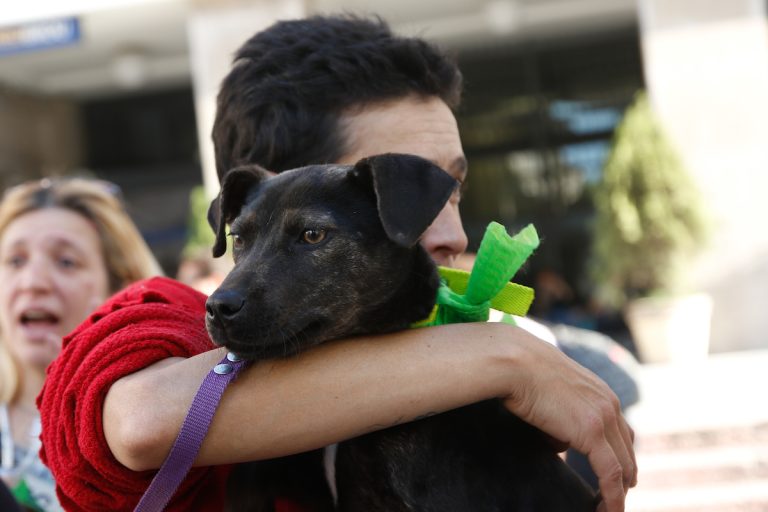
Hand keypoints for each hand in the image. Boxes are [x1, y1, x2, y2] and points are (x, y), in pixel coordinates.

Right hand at [501, 335, 636, 511]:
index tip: (615, 476)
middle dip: (624, 477)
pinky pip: (611, 473)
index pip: (620, 432)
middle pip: (627, 450)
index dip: (620, 457)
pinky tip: (609, 510)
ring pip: (623, 465)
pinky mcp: (591, 432)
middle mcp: (610, 404)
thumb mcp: (551, 391)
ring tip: (611, 508)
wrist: (514, 361)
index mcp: (601, 392)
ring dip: (619, 491)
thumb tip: (561, 443)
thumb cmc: (522, 371)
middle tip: (614, 497)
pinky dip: (613, 496)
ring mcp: (603, 417)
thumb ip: (562, 416)